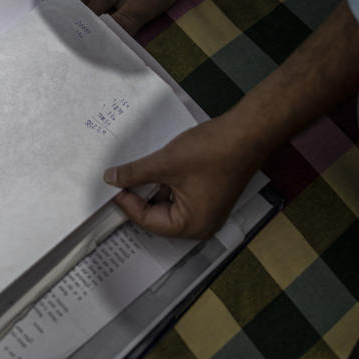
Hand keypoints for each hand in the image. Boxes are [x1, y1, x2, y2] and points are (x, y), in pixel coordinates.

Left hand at [103, 115, 265, 238]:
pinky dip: (167, 182)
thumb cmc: (210, 152)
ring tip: (136, 170)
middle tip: (119, 180)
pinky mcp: (210, 195)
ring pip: (168, 203)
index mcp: (192, 226)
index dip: (127, 202)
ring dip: (153, 187)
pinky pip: (181, 194)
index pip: (148, 221)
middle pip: (158, 216)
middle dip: (139, 196)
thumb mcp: (165, 163)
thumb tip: (110, 179)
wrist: (247, 133)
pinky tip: (156, 166)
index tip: (112, 185)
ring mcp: (208, 210)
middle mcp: (201, 225)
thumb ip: (135, 173)